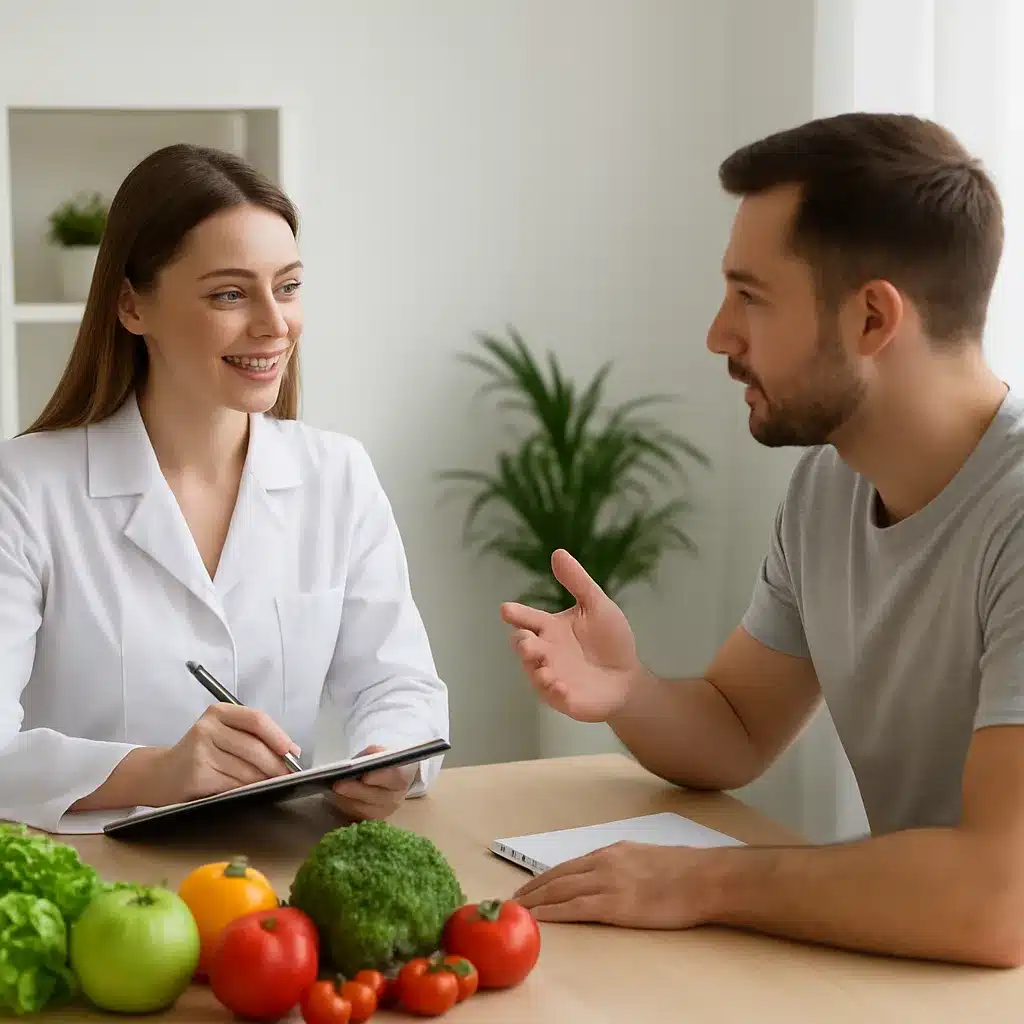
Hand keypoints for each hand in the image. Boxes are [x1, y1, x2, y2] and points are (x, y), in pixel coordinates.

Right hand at [147, 703, 300, 804]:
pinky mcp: (197, 775)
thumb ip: (252, 737)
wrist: (160, 774)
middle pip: (254, 746)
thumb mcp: (223, 734)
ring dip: (264, 780)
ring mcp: (200, 751)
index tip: (293, 752)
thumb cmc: (200, 753)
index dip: (279, 737)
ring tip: (271, 784)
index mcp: (218, 712)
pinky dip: (247, 789)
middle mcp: (207, 728)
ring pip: (246, 769)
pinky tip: (250, 791)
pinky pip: (233, 784)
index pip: (257, 720)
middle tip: (287, 775)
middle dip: (276, 764)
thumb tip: (291, 752)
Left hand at [329, 744, 415, 820]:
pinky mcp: (372, 820)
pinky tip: (336, 797)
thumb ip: (373, 754)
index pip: (395, 777)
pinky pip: (357, 815)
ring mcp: (385, 812)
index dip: (380, 777)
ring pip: (364, 809)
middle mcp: (396, 798)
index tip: (365, 776)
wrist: (388, 780)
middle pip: (376, 796)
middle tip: (338, 785)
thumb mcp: (381, 753)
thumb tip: (364, 758)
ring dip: (347, 799)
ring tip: (333, 790)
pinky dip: (345, 805)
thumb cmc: (383, 764)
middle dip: (356, 790)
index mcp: (403, 777)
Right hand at [500, 549, 640, 721]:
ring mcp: (551, 676)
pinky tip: (562, 687)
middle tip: (527, 642)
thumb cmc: (610, 640)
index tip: (506, 609)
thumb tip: (558, 552)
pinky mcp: (562, 698)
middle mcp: (545, 652)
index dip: (516, 614)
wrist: (628, 677)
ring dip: (536, 670)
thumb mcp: (596, 606)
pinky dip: (554, 691)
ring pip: (534, 672)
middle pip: (524, 646)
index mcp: (550, 629)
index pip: (527, 619)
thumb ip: (578, 582)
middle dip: (522, 644)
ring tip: (544, 668)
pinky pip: (552, 696)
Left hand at [513, 841, 712, 928]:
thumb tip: (610, 875)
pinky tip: (539, 917)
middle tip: (515, 898)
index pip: (569, 864)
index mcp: (613, 851)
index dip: (546, 876)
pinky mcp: (615, 904)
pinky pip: (575, 907)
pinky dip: (553, 912)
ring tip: (519, 908)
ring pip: (561, 890)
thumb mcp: (646, 857)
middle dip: (533, 887)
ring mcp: (608, 882)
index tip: (531, 885)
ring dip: (536, 899)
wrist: (703, 878)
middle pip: (558, 875)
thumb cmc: (684, 871)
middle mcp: (604, 863)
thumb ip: (624, 864)